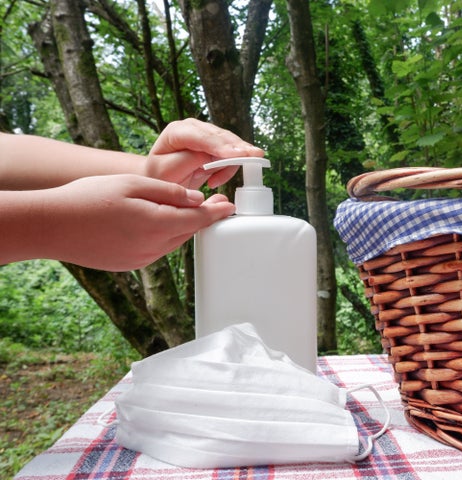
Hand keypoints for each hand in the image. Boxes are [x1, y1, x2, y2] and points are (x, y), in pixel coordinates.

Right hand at [42, 174, 234, 270]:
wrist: (51, 226)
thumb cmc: (88, 197)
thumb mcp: (132, 184)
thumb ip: (168, 192)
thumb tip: (196, 200)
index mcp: (156, 225)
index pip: (199, 219)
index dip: (218, 212)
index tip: (230, 205)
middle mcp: (152, 248)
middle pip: (188, 231)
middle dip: (203, 217)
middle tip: (214, 203)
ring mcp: (141, 260)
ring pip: (173, 241)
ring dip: (182, 226)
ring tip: (184, 209)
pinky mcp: (130, 265)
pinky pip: (157, 249)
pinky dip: (164, 236)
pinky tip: (156, 222)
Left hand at [145, 118, 264, 189]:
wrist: (162, 181)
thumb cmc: (161, 177)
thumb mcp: (168, 171)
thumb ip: (190, 160)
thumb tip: (213, 155)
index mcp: (176, 131)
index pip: (202, 136)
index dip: (221, 145)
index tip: (238, 154)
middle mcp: (193, 128)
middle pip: (221, 136)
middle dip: (239, 148)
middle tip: (256, 157)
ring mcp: (206, 135)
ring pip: (231, 144)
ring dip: (230, 163)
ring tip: (213, 181)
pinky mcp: (216, 145)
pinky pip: (232, 154)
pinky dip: (229, 168)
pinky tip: (214, 180)